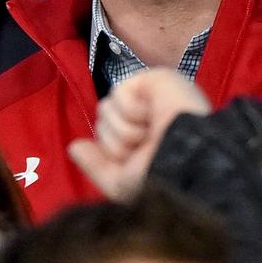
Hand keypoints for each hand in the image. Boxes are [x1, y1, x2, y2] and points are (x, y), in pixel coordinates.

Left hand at [67, 69, 210, 200]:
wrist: (187, 160)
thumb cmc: (161, 177)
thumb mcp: (122, 183)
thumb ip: (95, 166)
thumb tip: (74, 146)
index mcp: (143, 142)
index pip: (105, 137)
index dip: (113, 151)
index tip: (136, 161)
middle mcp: (146, 119)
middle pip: (102, 122)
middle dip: (117, 141)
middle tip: (146, 146)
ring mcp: (151, 98)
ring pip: (105, 108)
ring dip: (124, 128)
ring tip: (151, 133)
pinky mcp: (154, 79)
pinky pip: (118, 93)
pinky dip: (131, 110)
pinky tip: (153, 116)